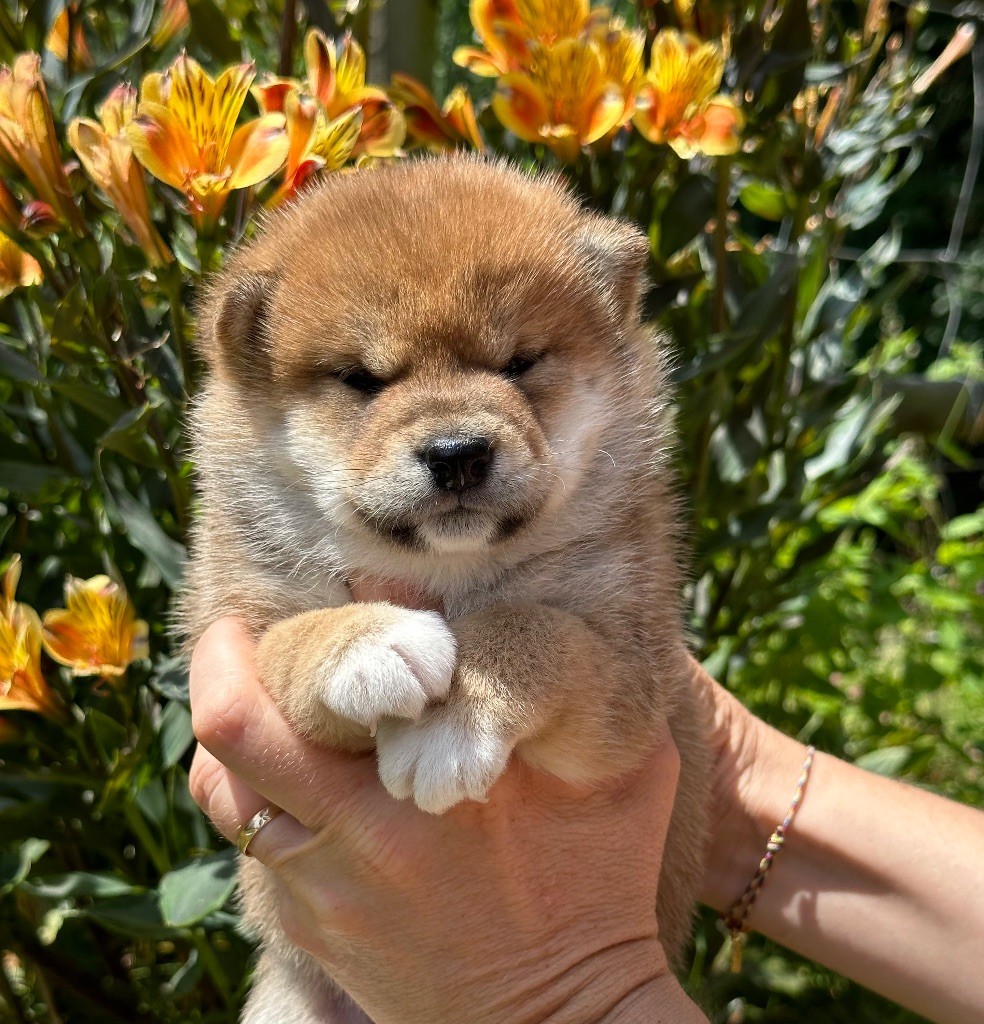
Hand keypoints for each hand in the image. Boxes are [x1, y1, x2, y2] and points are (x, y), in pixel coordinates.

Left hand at [189, 594, 706, 1022]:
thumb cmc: (599, 885)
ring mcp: (319, 896)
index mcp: (419, 794)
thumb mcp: (615, 767)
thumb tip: (464, 600)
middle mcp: (350, 843)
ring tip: (268, 696)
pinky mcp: (310, 931)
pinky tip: (307, 770)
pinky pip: (255, 841)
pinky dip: (261, 789)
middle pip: (229, 736)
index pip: (299, 692)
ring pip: (225, 792)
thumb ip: (544, 670)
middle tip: (238, 637)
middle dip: (222, 670)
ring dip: (238, 732)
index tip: (276, 614)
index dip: (279, 643)